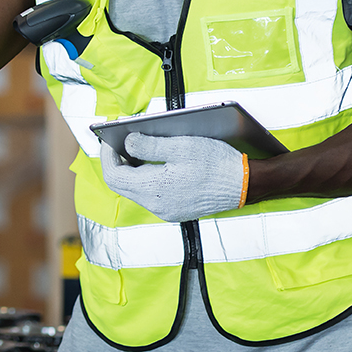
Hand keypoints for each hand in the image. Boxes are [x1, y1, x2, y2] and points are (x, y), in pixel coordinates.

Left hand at [99, 132, 246, 222]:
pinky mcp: (176, 210)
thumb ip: (149, 146)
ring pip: (136, 190)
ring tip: (137, 149)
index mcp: (154, 189)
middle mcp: (157, 205)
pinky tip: (154, 164)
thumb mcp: (180, 146)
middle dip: (117, 162)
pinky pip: (151, 195)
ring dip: (131, 170)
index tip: (108, 140)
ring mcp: (166, 211)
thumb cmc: (215, 163)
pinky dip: (146, 178)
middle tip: (119, 142)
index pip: (114, 176)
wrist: (244, 184)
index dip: (107, 156)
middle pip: (122, 185)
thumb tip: (127, 143)